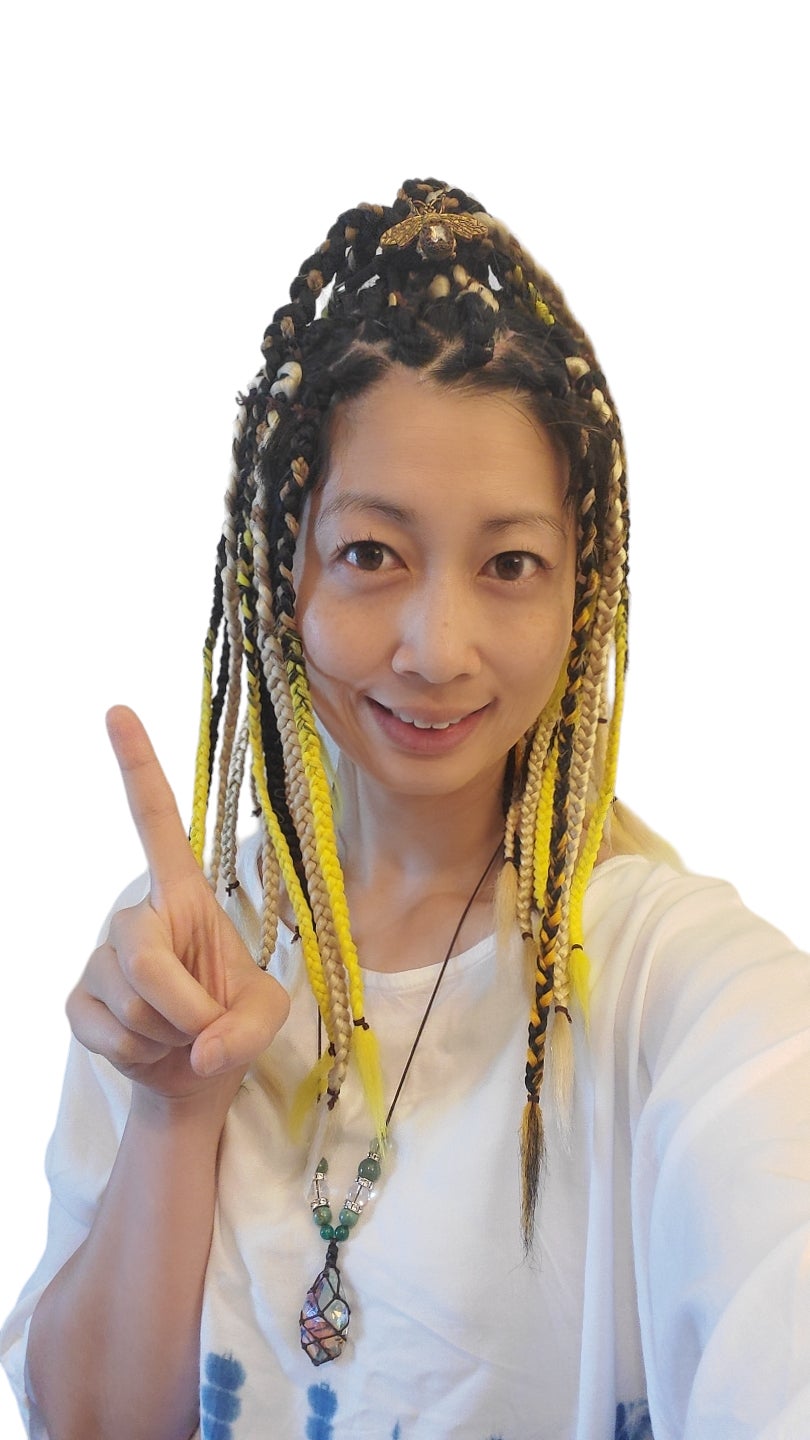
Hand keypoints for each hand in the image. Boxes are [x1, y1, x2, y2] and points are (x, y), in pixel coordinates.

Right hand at [67, 706, 289, 1101]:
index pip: (158, 822)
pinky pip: (107, 1031)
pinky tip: (148, 1048)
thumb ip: (250, 1030)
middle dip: (182, 1005)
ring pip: (130, 1001)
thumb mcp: (268, 1018)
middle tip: (206, 1028)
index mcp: (187, 896)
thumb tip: (201, 1050)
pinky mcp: (80, 1000)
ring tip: (181, 1033)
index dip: (138, 766)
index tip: (117, 710)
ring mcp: (104, 958)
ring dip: (167, 1034)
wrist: (195, 1076)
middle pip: (143, 952)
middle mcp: (140, 916)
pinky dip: (138, 1054)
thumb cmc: (234, 1023)